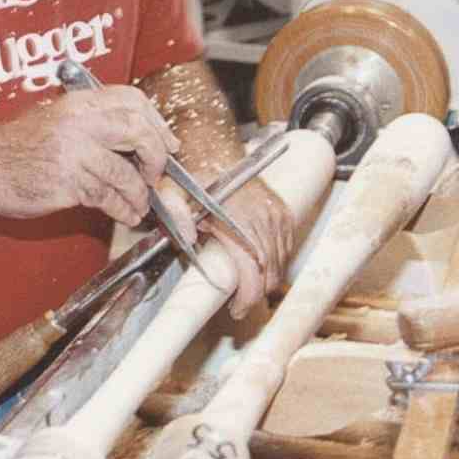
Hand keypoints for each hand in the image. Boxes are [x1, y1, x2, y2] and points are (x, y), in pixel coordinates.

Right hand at [0, 87, 180, 227]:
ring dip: (139, 194)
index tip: (165, 141)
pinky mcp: (68, 183)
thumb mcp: (54, 120)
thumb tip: (134, 139)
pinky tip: (125, 213)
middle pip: (138, 131)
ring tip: (139, 203)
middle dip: (157, 155)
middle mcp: (79, 123)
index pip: (132, 99)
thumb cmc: (14, 148)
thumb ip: (90, 123)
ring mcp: (74, 153)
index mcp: (78, 103)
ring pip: (126, 173)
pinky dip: (123, 209)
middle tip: (156, 173)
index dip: (156, 121)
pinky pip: (108, 197)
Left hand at [169, 178, 293, 319]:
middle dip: (256, 294)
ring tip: (247, 285)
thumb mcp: (172, 196)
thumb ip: (175, 218)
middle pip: (271, 273)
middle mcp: (262, 218)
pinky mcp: (283, 212)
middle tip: (239, 302)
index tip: (236, 309)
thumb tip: (188, 241)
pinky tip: (259, 265)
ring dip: (267, 279)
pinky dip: (276, 261)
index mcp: (236, 218)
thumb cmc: (192, 174)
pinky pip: (286, 247)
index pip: (252, 272)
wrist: (214, 149)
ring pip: (281, 263)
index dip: (247, 298)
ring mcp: (276, 215)